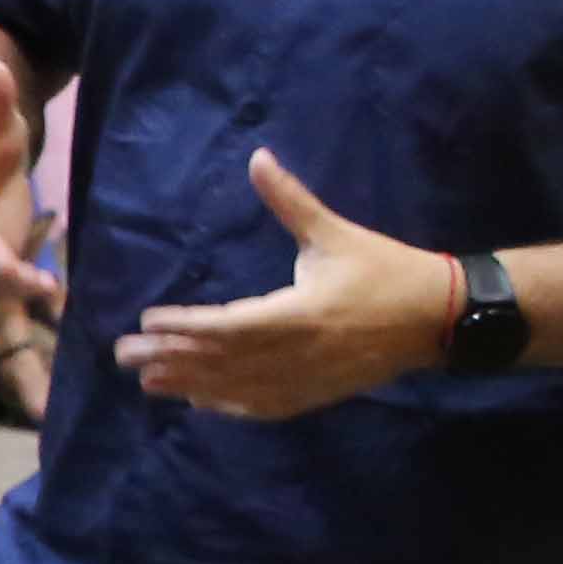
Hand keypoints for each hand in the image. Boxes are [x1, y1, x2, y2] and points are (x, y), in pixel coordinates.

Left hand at [114, 151, 452, 422]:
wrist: (439, 317)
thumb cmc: (385, 270)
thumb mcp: (334, 233)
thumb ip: (291, 201)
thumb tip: (258, 157)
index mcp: (300, 313)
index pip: (228, 326)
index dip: (185, 327)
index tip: (147, 322)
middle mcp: (298, 353)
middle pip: (222, 361)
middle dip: (171, 359)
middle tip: (123, 357)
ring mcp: (308, 380)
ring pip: (238, 388)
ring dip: (190, 386)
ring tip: (147, 382)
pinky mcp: (319, 394)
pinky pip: (266, 406)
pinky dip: (230, 406)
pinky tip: (199, 403)